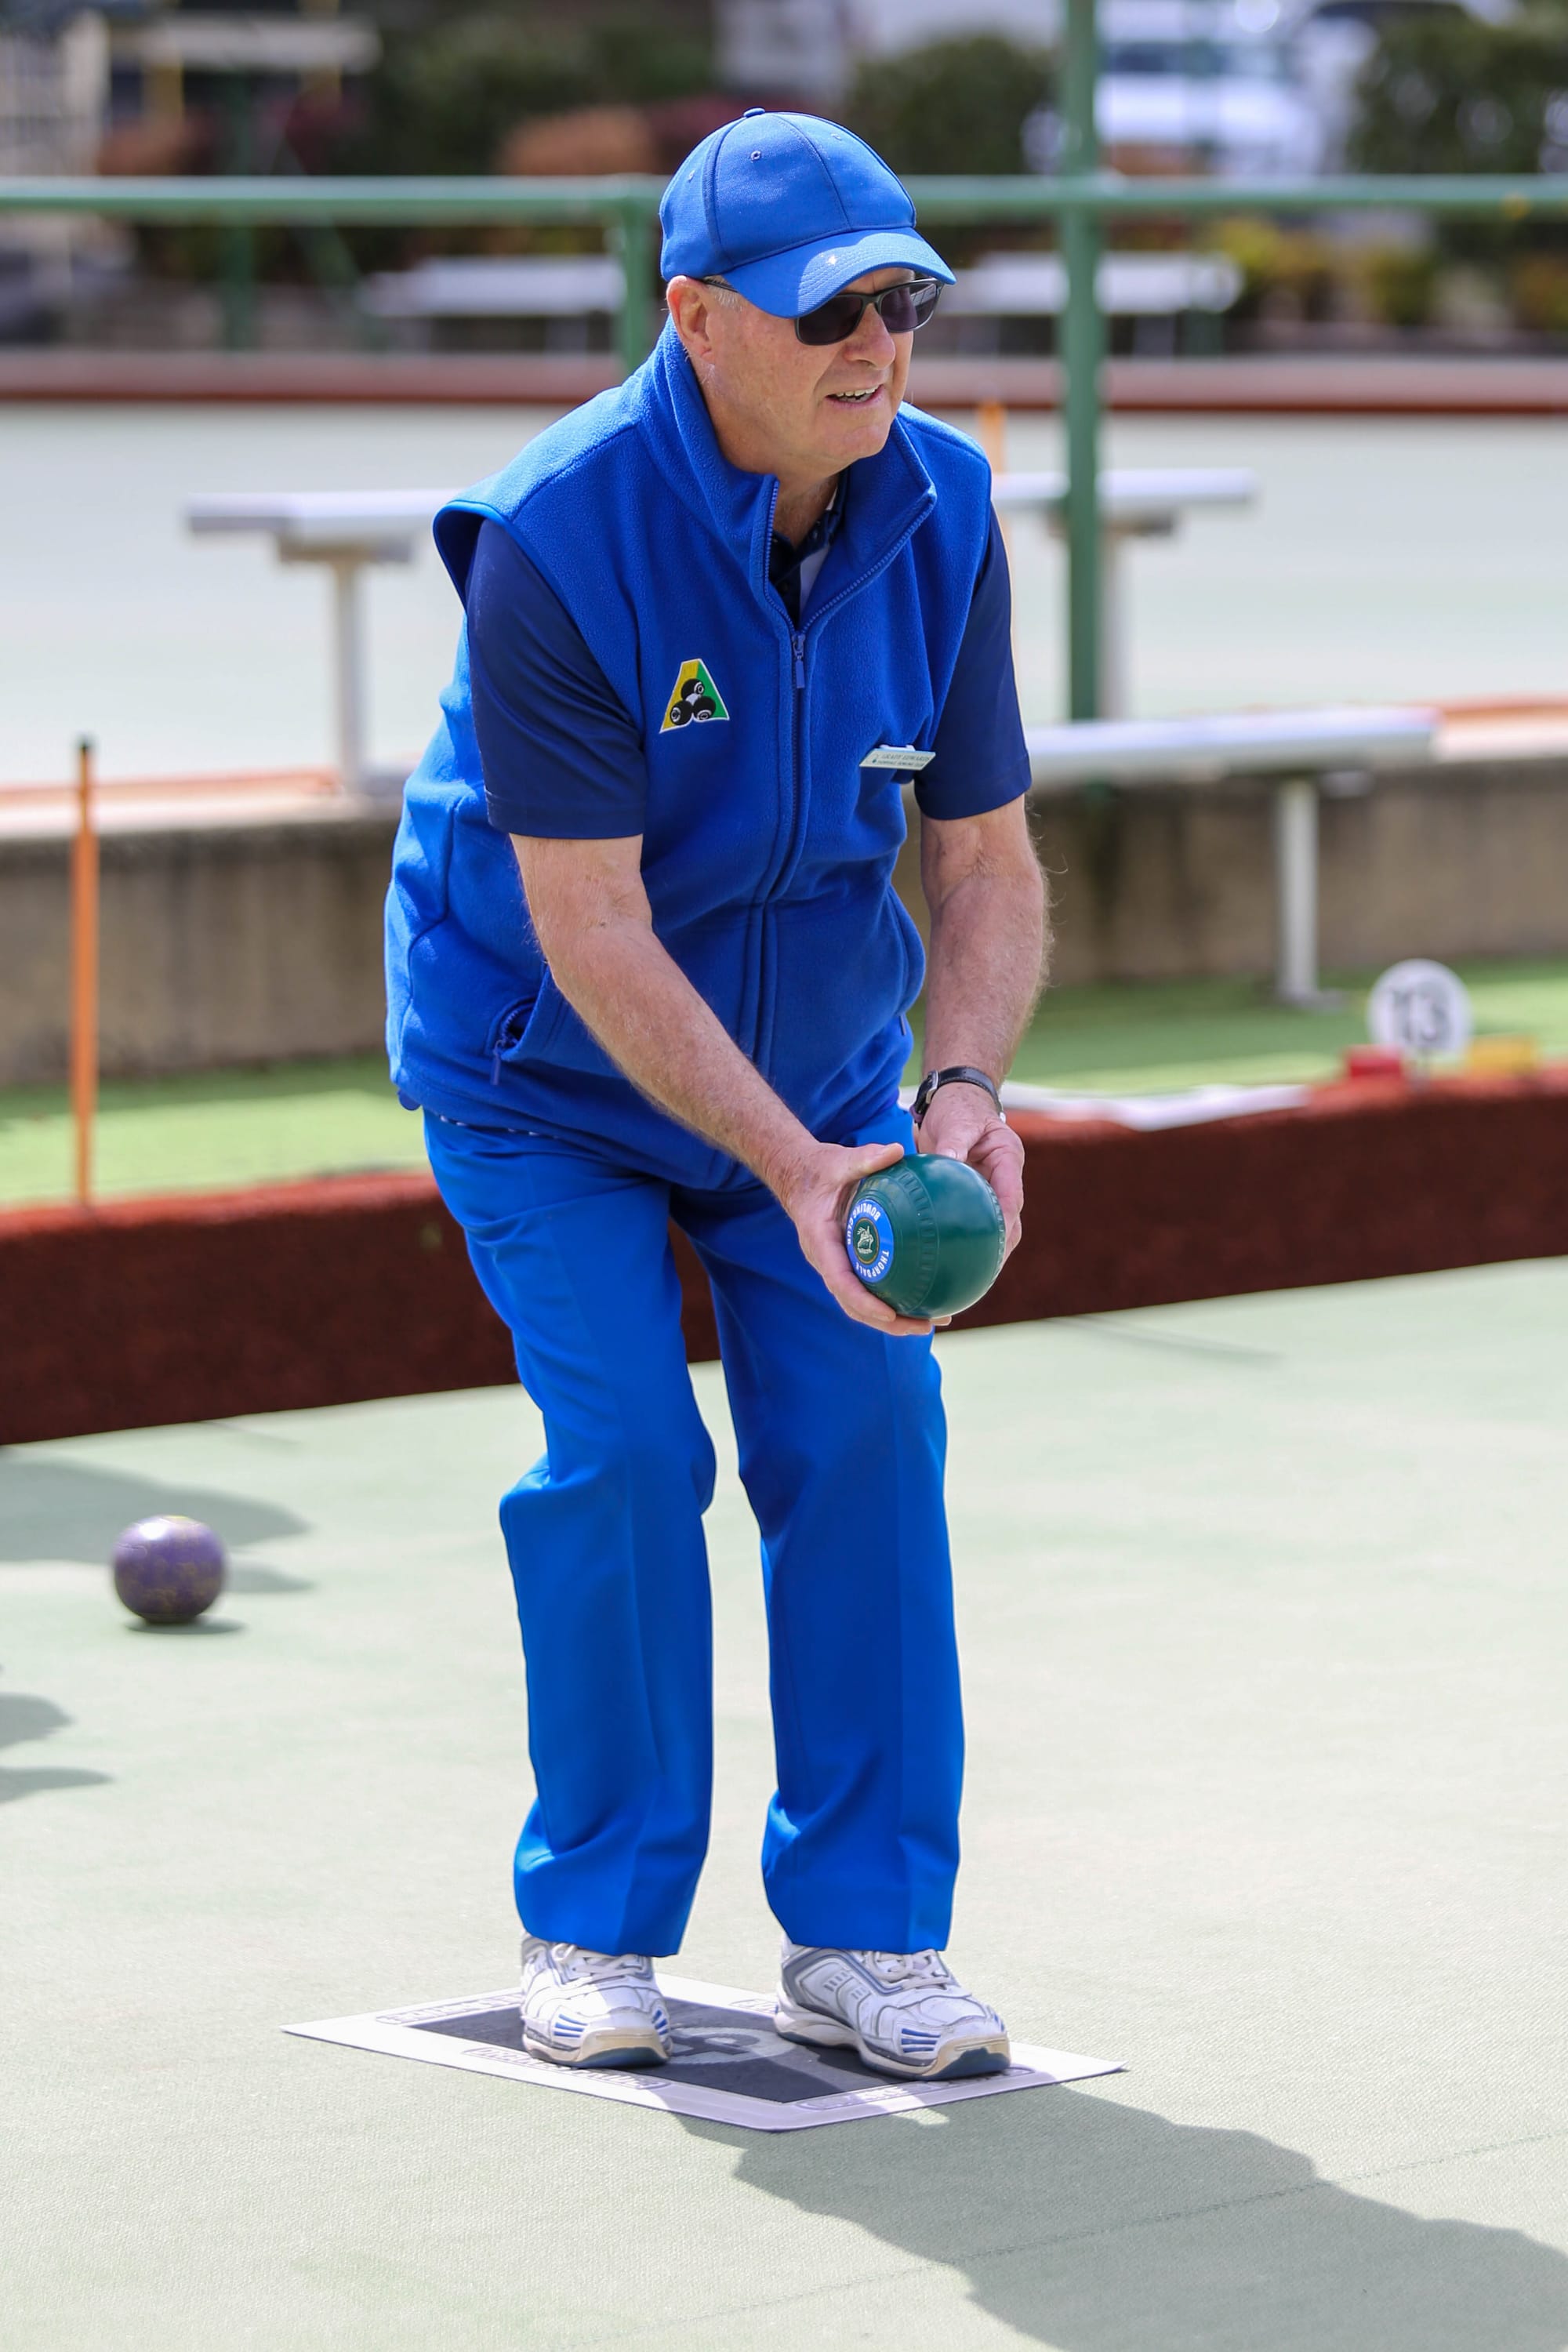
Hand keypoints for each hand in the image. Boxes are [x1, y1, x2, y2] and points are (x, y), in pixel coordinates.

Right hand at [771, 1136, 936, 1337]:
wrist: (800, 1177)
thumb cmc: (820, 1170)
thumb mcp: (839, 1160)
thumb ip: (866, 1158)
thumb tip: (897, 1150)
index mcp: (820, 1244)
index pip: (840, 1281)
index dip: (864, 1303)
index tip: (890, 1315)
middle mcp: (827, 1262)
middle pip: (855, 1306)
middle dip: (889, 1323)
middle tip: (925, 1327)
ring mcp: (837, 1267)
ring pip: (863, 1304)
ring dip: (896, 1319)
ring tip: (933, 1320)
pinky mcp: (849, 1264)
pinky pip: (871, 1287)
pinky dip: (895, 1296)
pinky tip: (927, 1294)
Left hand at [915, 1083, 1024, 1259]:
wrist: (953, 1100)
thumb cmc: (957, 1107)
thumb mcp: (957, 1122)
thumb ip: (953, 1143)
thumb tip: (948, 1163)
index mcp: (1008, 1160)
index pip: (1012, 1199)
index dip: (1007, 1224)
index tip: (996, 1245)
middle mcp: (1004, 1178)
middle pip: (1010, 1220)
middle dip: (1001, 1248)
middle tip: (984, 1274)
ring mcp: (990, 1188)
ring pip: (995, 1226)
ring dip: (987, 1250)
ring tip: (971, 1279)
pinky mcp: (974, 1194)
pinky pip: (974, 1221)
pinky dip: (966, 1239)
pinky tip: (949, 1260)